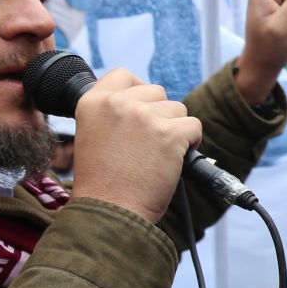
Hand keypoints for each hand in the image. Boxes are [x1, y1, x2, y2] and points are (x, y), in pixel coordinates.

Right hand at [71, 69, 202, 223]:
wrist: (110, 213)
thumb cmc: (103, 183)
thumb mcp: (92, 136)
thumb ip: (113, 114)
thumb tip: (143, 100)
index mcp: (93, 102)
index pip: (123, 74)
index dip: (138, 90)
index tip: (141, 108)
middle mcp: (117, 104)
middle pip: (157, 91)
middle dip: (159, 114)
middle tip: (147, 144)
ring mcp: (144, 117)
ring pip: (178, 109)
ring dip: (175, 130)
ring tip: (155, 156)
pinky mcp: (169, 134)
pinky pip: (194, 127)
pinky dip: (190, 143)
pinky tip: (173, 160)